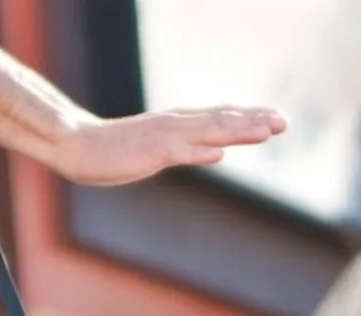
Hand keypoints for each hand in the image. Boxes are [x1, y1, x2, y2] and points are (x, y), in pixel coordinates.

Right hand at [50, 107, 286, 186]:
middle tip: (284, 122)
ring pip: (208, 132)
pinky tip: (220, 153)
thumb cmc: (111, 151)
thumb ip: (186, 150)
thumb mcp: (156, 151)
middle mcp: (174, 125)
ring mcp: (163, 138)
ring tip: (266, 131)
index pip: (218, 117)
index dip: (247, 117)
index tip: (273, 118)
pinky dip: (199, 152)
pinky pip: (178, 153)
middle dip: (253, 121)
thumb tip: (217, 153)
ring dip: (238, 131)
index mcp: (175, 124)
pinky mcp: (149, 153)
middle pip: (221, 120)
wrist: (76, 146)